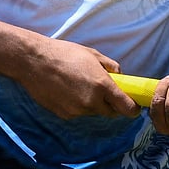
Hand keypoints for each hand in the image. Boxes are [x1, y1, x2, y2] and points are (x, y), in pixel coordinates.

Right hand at [17, 39, 140, 120]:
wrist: (34, 62)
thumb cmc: (65, 54)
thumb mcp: (93, 54)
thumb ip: (111, 67)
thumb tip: (121, 76)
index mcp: (102, 85)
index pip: (126, 107)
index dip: (132, 108)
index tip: (134, 106)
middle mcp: (91, 102)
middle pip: (111, 113)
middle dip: (112, 105)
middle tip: (106, 92)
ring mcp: (77, 110)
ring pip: (94, 112)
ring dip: (94, 104)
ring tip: (81, 85)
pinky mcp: (64, 115)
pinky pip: (79, 113)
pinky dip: (79, 105)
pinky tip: (68, 90)